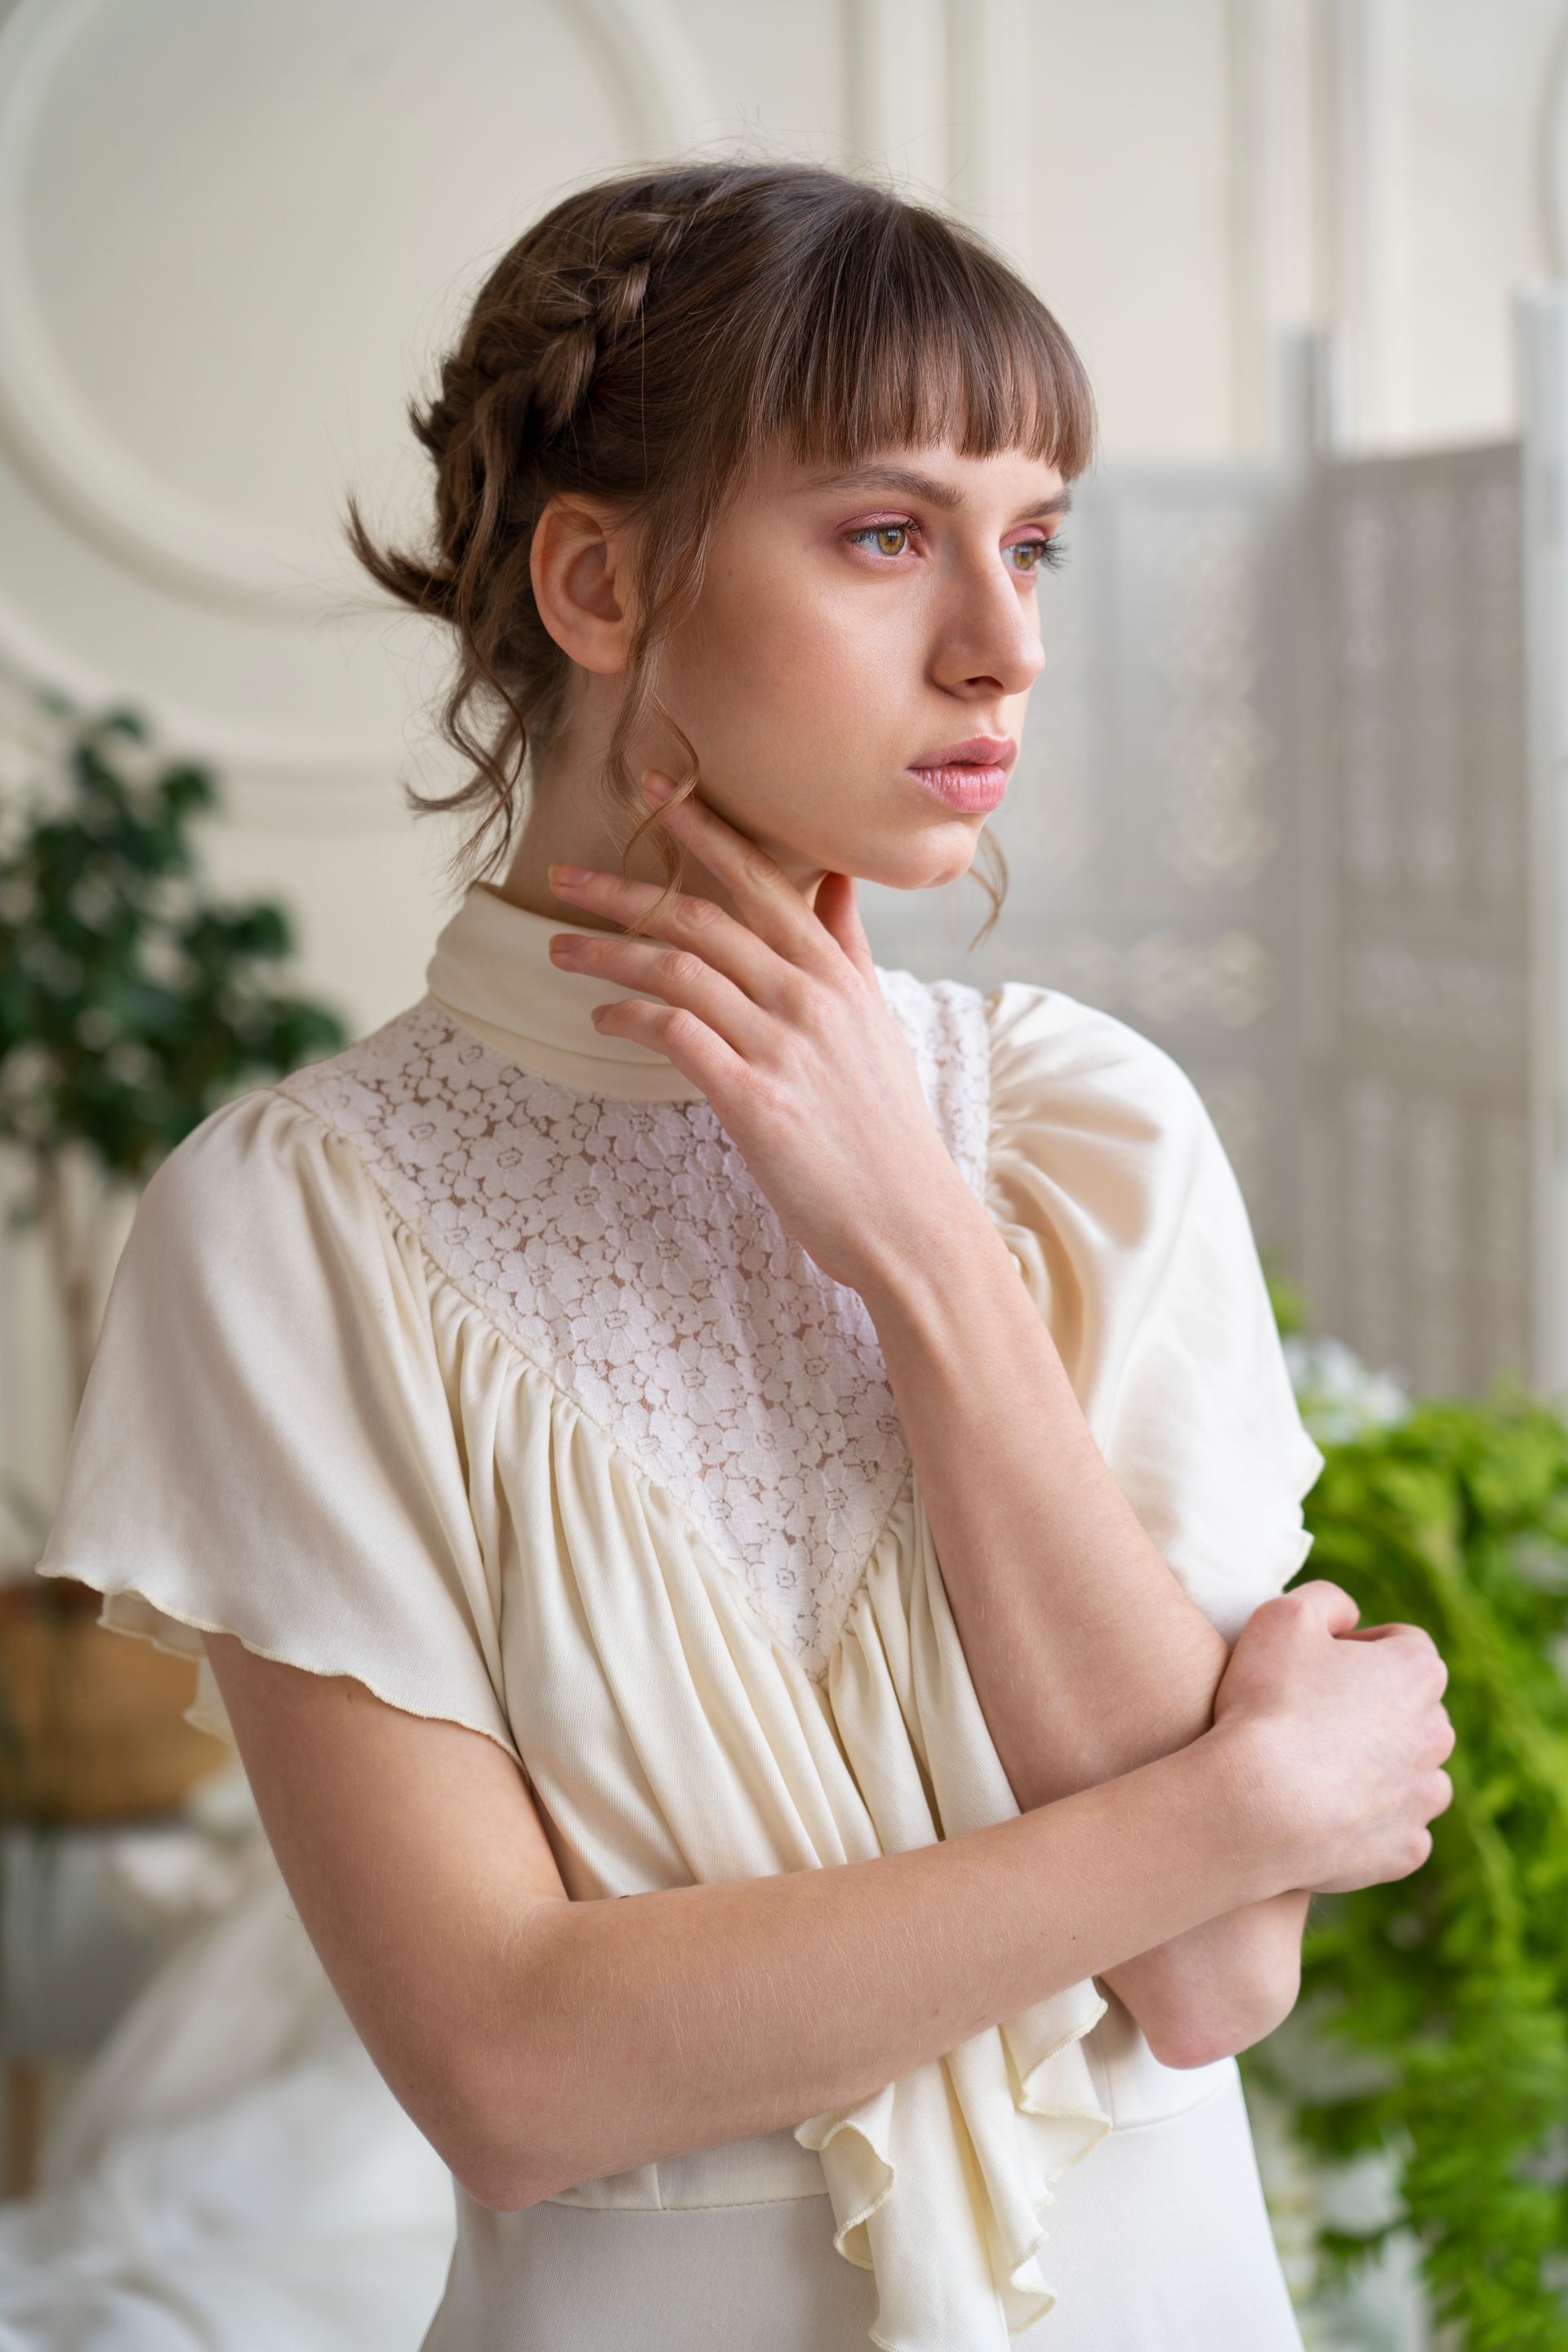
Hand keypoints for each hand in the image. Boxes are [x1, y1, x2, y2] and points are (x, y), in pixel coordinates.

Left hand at [544, 771, 979, 1293]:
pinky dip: (630, 1018)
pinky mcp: (754, 1100)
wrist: (910, 1219)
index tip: (656, 790)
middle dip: (624, 888)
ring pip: (677, 969)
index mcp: (835, 973)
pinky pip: (676, 1035)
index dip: (703, 831)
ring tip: (560, 948)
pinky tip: (602, 1019)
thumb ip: (846, 944)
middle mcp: (808, 996)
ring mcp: (781, 1046)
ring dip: (608, 953)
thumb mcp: (875, 1020)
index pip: (759, 880)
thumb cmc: (885, 1128)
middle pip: (702, 917)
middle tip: (564, 874)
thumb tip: (833, 875)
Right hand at [1210, 1579, 1455, 1895]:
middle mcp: (1437, 1734)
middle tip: (1310, 1713)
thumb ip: (1327, 1600)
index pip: (1403, 1643)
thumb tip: (1350, 1617)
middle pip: (1412, 1708)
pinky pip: (1399, 1828)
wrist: (1257, 1804)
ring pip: (1414, 1771)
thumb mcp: (1284, 1615)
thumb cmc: (1268, 1702)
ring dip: (1381, 1765)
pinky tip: (1327, 1812)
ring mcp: (1423, 1797)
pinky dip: (1372, 1819)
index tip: (1314, 1663)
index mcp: (1418, 1672)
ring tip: (1321, 1767)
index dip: (1357, 1646)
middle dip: (1372, 1707)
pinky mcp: (1406, 1849)